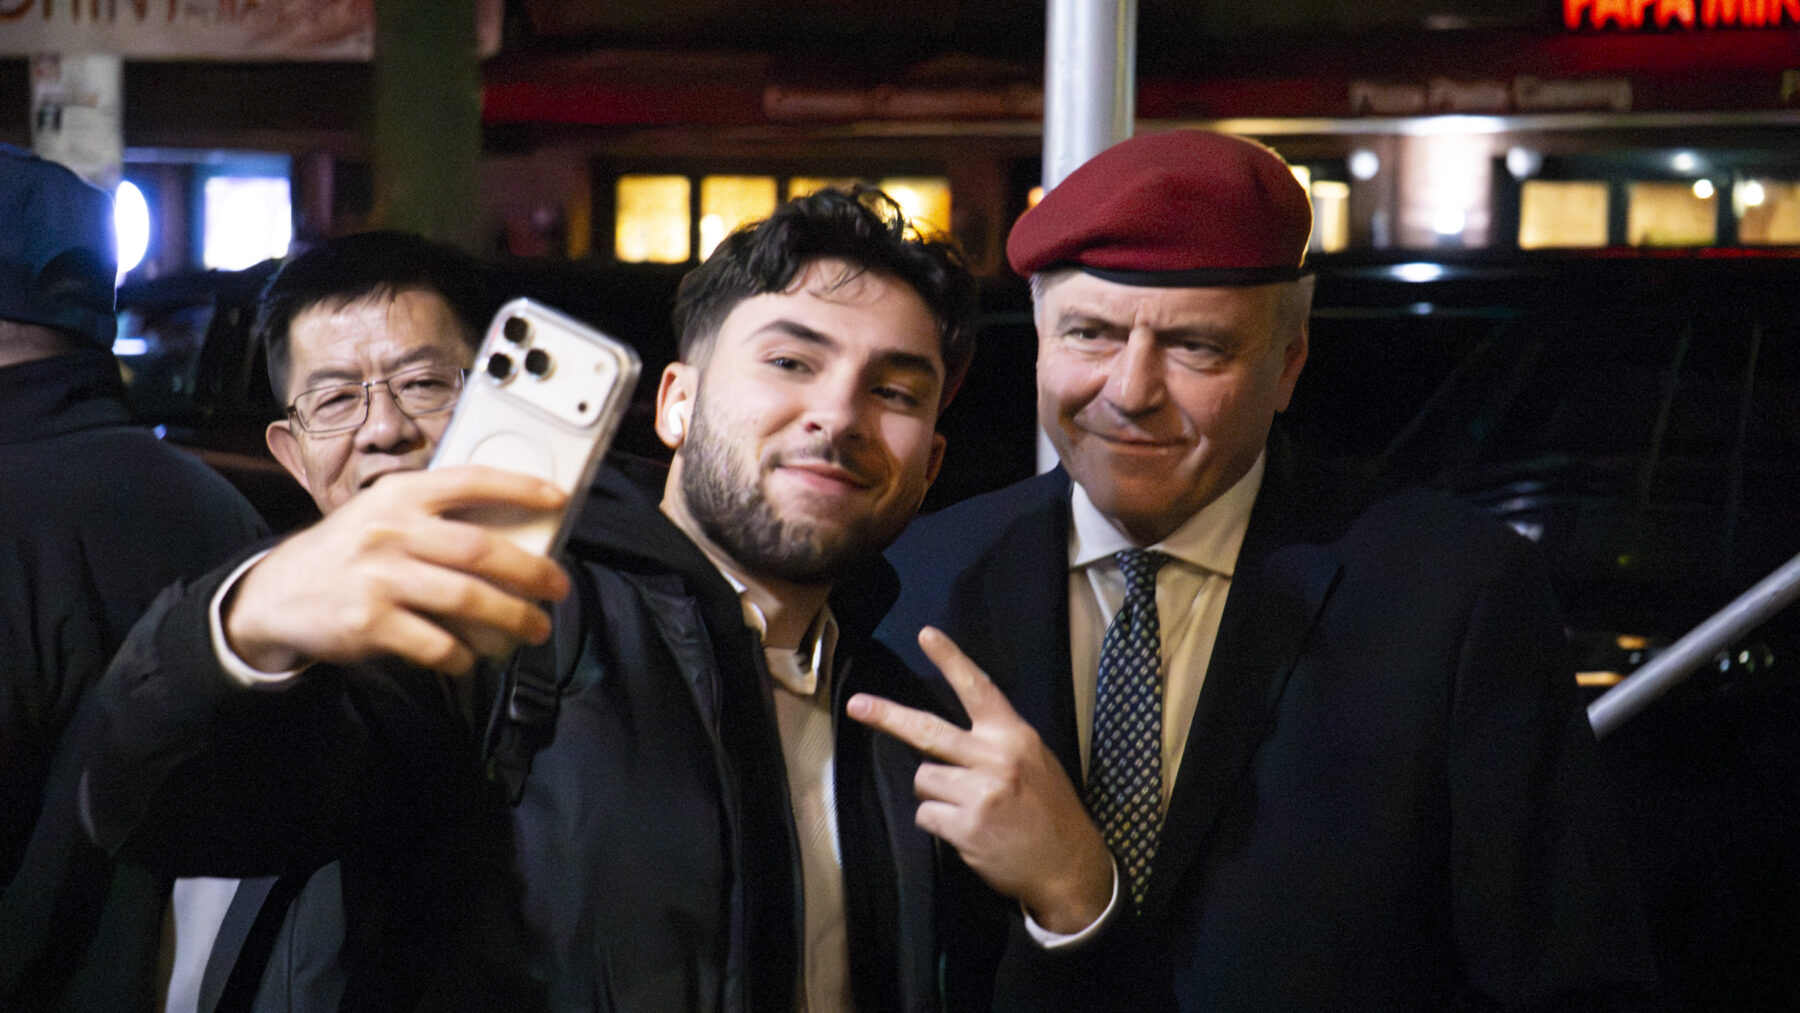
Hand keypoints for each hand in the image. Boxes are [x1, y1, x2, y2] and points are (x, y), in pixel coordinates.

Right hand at [224, 466, 571, 675]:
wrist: (276, 595)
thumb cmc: (347, 553)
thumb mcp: (381, 515)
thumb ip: (435, 518)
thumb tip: (512, 536)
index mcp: (398, 497)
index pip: (468, 481)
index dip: (518, 486)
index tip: (557, 497)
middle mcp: (390, 532)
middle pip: (478, 549)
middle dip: (531, 571)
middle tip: (558, 587)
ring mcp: (378, 578)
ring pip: (466, 599)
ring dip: (512, 617)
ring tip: (534, 627)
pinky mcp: (369, 623)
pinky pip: (435, 643)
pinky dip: (463, 654)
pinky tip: (472, 656)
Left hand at [847, 626, 1112, 933]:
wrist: (1069, 866)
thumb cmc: (1050, 811)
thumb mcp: (1036, 761)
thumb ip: (997, 744)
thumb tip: (948, 740)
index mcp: (1014, 736)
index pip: (978, 689)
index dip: (951, 660)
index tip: (926, 635)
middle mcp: (995, 759)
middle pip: (928, 731)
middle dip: (887, 717)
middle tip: (856, 706)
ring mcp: (979, 793)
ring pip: (923, 780)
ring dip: (936, 794)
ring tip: (968, 808)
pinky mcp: (965, 827)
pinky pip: (927, 816)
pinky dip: (940, 824)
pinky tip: (968, 831)